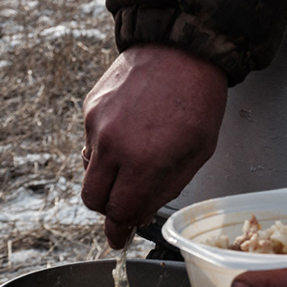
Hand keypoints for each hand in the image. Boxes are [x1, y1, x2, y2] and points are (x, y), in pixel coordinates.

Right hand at [81, 44, 227, 247]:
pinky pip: (90, 142)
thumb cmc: (198, 99)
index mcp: (144, 160)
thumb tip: (140, 214)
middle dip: (108, 208)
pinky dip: (105, 147)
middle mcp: (113, 145)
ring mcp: (96, 124)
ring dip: (106, 177)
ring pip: (88, 171)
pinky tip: (130, 132)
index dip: (120, 230)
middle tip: (124, 204)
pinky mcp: (90, 107)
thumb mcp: (198, 152)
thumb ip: (167, 188)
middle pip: (92, 199)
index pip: (119, 212)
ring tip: (133, 161)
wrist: (183, 48)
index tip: (119, 238)